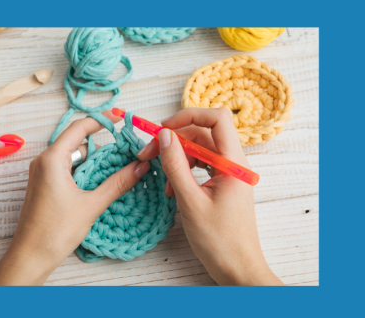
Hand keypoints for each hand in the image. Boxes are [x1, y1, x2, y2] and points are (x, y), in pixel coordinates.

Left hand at [0, 111, 150, 284]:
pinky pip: (67, 169)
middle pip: (77, 143)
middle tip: (125, 152)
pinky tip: (100, 183)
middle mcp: (44, 161)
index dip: (100, 121)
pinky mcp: (44, 185)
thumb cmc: (54, 231)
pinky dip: (84, 172)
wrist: (30, 256)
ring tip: (117, 170)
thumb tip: (140, 167)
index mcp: (52, 159)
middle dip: (101, 146)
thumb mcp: (91, 205)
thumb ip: (117, 183)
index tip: (118, 119)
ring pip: (73, 157)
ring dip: (94, 162)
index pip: (78, 128)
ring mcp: (42, 173)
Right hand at [137, 108, 282, 285]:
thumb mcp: (190, 201)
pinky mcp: (222, 185)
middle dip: (174, 141)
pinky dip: (184, 172)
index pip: (216, 119)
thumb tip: (163, 135)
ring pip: (199, 151)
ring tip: (163, 180)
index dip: (188, 116)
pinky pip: (200, 167)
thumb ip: (176, 165)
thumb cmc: (220, 241)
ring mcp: (228, 174)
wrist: (237, 269)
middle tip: (147, 154)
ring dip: (177, 159)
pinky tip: (172, 188)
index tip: (163, 128)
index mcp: (233, 163)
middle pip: (202, 135)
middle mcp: (233, 163)